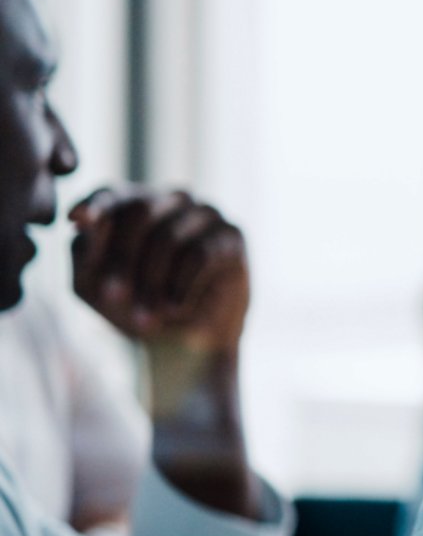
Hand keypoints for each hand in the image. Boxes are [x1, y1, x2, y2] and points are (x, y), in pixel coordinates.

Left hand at [69, 186, 249, 356]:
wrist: (185, 341)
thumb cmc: (134, 306)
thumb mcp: (93, 287)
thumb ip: (84, 254)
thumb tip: (85, 225)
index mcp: (132, 206)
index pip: (111, 194)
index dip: (95, 204)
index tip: (78, 221)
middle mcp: (170, 201)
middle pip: (140, 211)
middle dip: (122, 260)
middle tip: (112, 298)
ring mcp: (204, 214)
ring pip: (169, 235)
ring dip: (151, 282)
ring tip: (146, 318)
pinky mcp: (232, 235)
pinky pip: (200, 253)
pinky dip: (180, 286)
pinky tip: (174, 308)